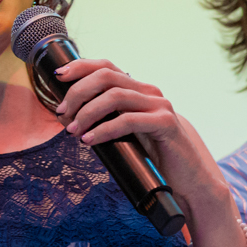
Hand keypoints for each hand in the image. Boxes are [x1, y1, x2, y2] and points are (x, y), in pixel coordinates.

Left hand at [51, 57, 240, 246]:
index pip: (107, 66)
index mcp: (139, 90)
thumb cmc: (154, 157)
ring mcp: (159, 106)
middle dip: (78, 92)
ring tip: (72, 130)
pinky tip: (89, 140)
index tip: (58, 76)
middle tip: (62, 114)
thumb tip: (71, 117)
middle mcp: (149, 92)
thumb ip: (108, 119)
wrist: (189, 179)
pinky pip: (128, 120)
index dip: (81, 66)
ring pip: (115, 96)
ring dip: (87, 112)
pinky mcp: (165, 124)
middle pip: (107, 76)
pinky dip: (104, 129)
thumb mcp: (126, 133)